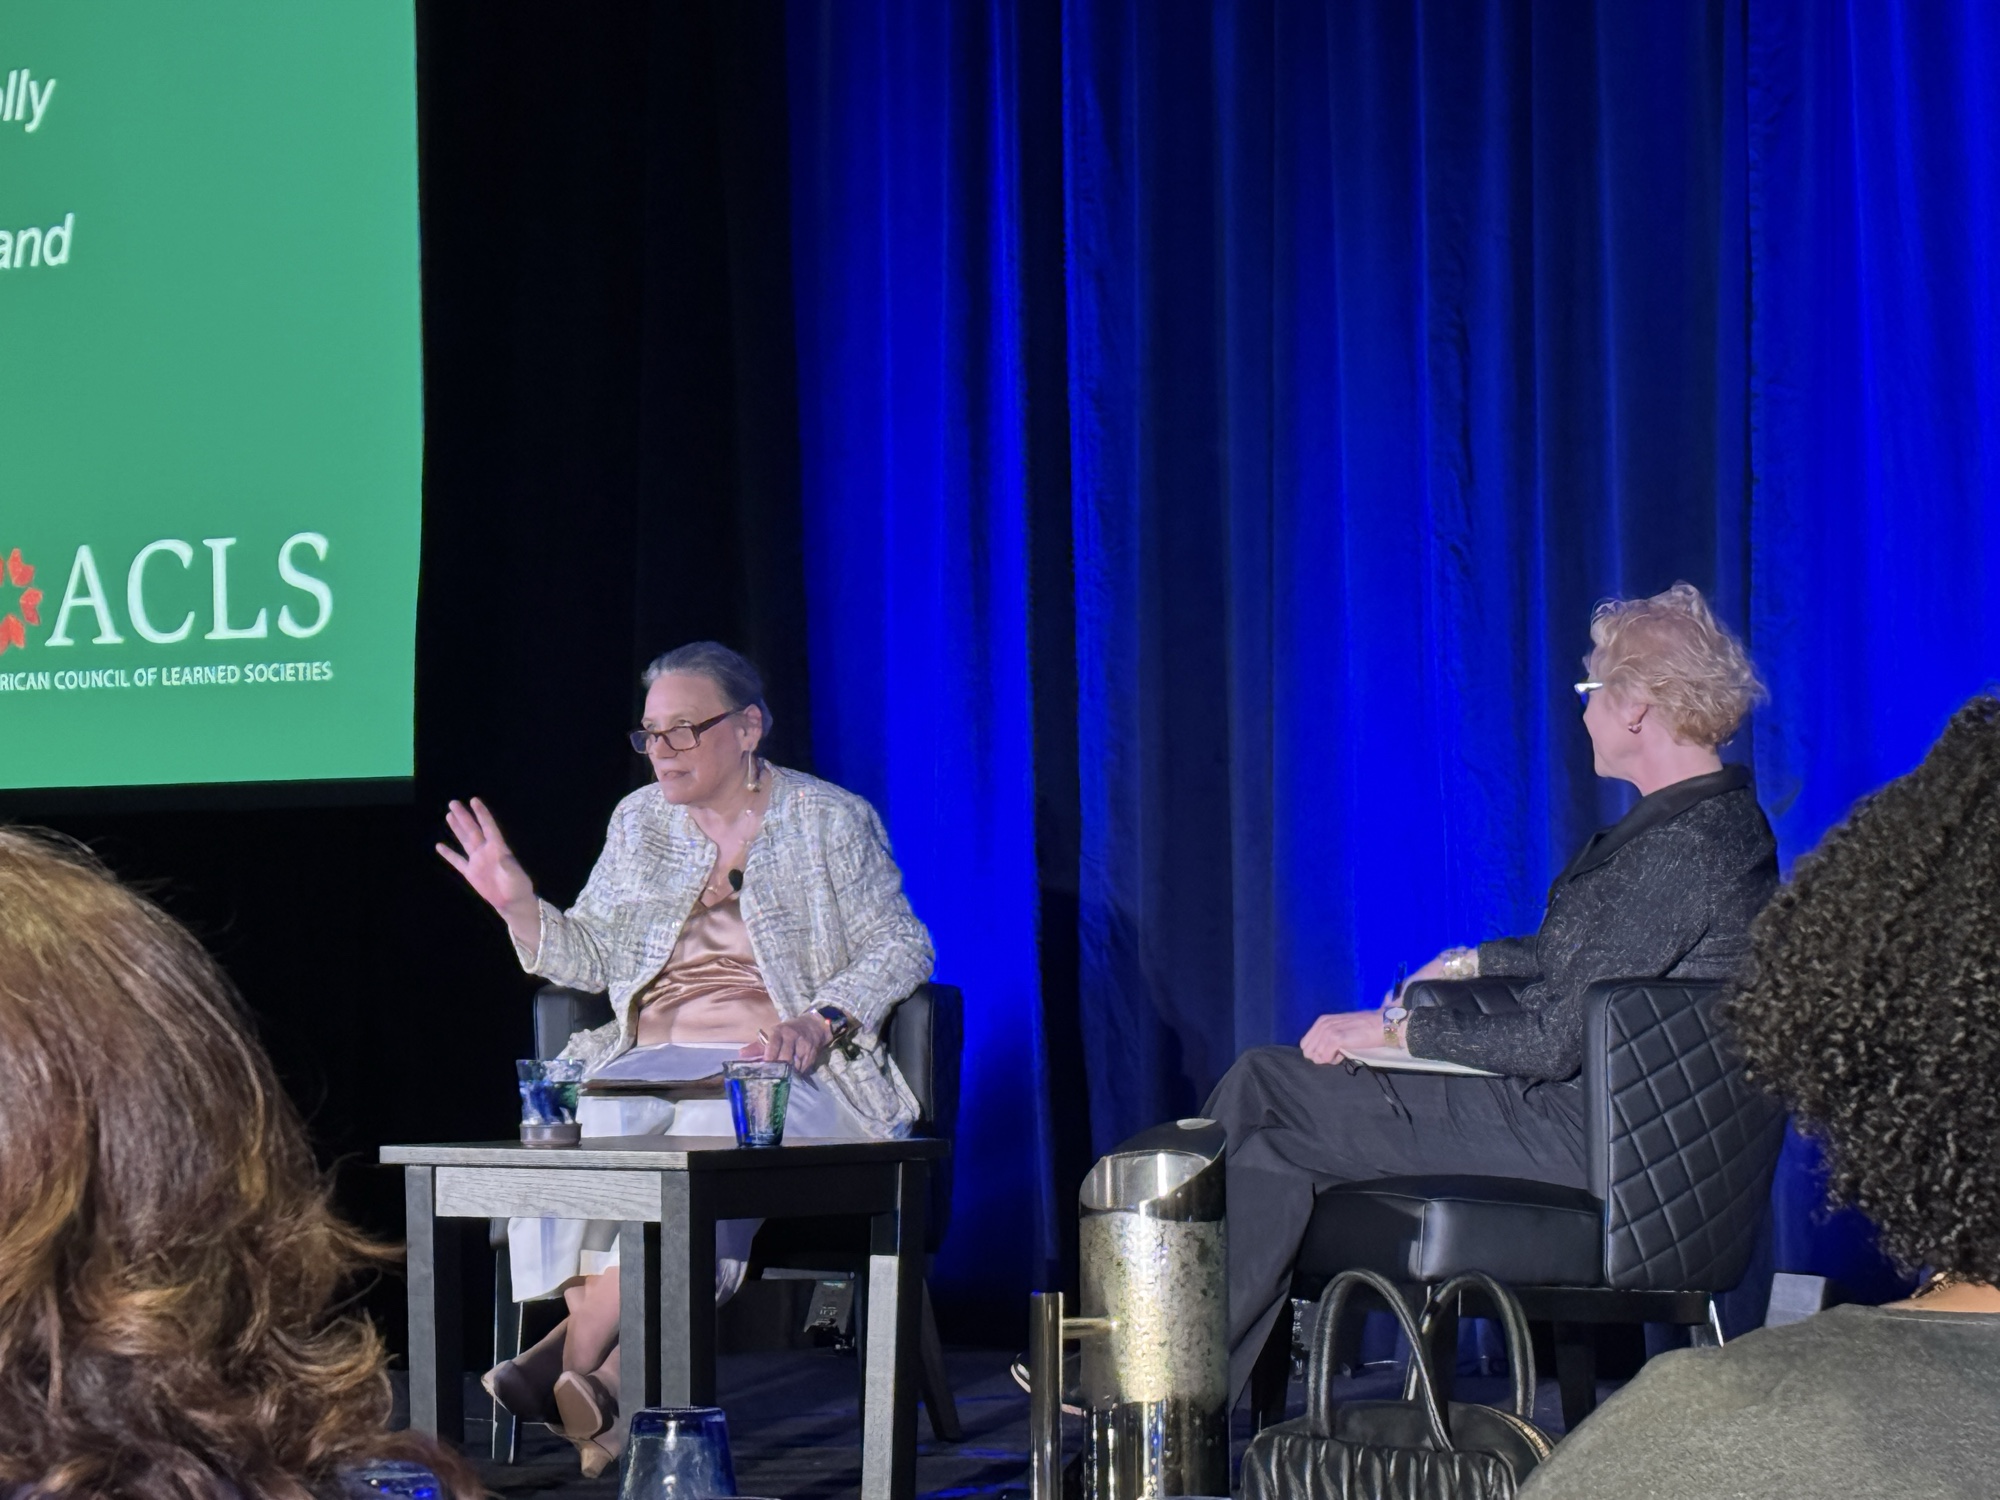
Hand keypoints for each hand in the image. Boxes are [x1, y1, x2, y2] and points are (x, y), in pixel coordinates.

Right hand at [436, 798, 536, 919]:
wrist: (512, 902)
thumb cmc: (518, 887)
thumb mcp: (517, 876)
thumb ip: (510, 866)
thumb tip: (503, 857)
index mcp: (498, 849)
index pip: (488, 827)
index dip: (482, 814)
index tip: (474, 800)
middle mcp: (486, 851)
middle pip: (473, 830)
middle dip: (464, 817)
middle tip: (453, 803)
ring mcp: (477, 861)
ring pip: (465, 841)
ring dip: (457, 828)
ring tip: (449, 815)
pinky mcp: (470, 873)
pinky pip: (457, 861)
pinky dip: (448, 854)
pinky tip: (440, 846)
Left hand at [741, 1014, 831, 1073]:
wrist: (812, 1026)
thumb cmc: (787, 1033)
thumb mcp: (772, 1036)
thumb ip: (757, 1047)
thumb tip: (741, 1054)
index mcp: (779, 1032)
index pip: (773, 1044)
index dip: (769, 1056)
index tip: (765, 1067)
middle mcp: (792, 1036)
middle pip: (785, 1057)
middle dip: (779, 1068)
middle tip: (773, 1078)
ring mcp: (804, 1045)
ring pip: (795, 1064)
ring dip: (789, 1073)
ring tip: (783, 1079)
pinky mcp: (812, 1053)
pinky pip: (804, 1067)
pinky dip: (798, 1073)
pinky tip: (794, 1075)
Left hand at [1300, 1010, 1390, 1064]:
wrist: (1382, 1025)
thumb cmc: (1365, 1029)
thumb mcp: (1341, 1028)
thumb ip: (1329, 1036)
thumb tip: (1320, 1052)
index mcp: (1321, 1021)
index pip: (1306, 1044)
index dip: (1318, 1051)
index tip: (1333, 1049)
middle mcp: (1322, 1024)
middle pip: (1308, 1051)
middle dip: (1321, 1056)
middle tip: (1336, 1053)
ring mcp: (1328, 1031)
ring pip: (1316, 1056)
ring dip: (1328, 1059)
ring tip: (1341, 1053)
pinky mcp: (1335, 1038)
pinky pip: (1324, 1057)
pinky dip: (1333, 1060)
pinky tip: (1343, 1054)